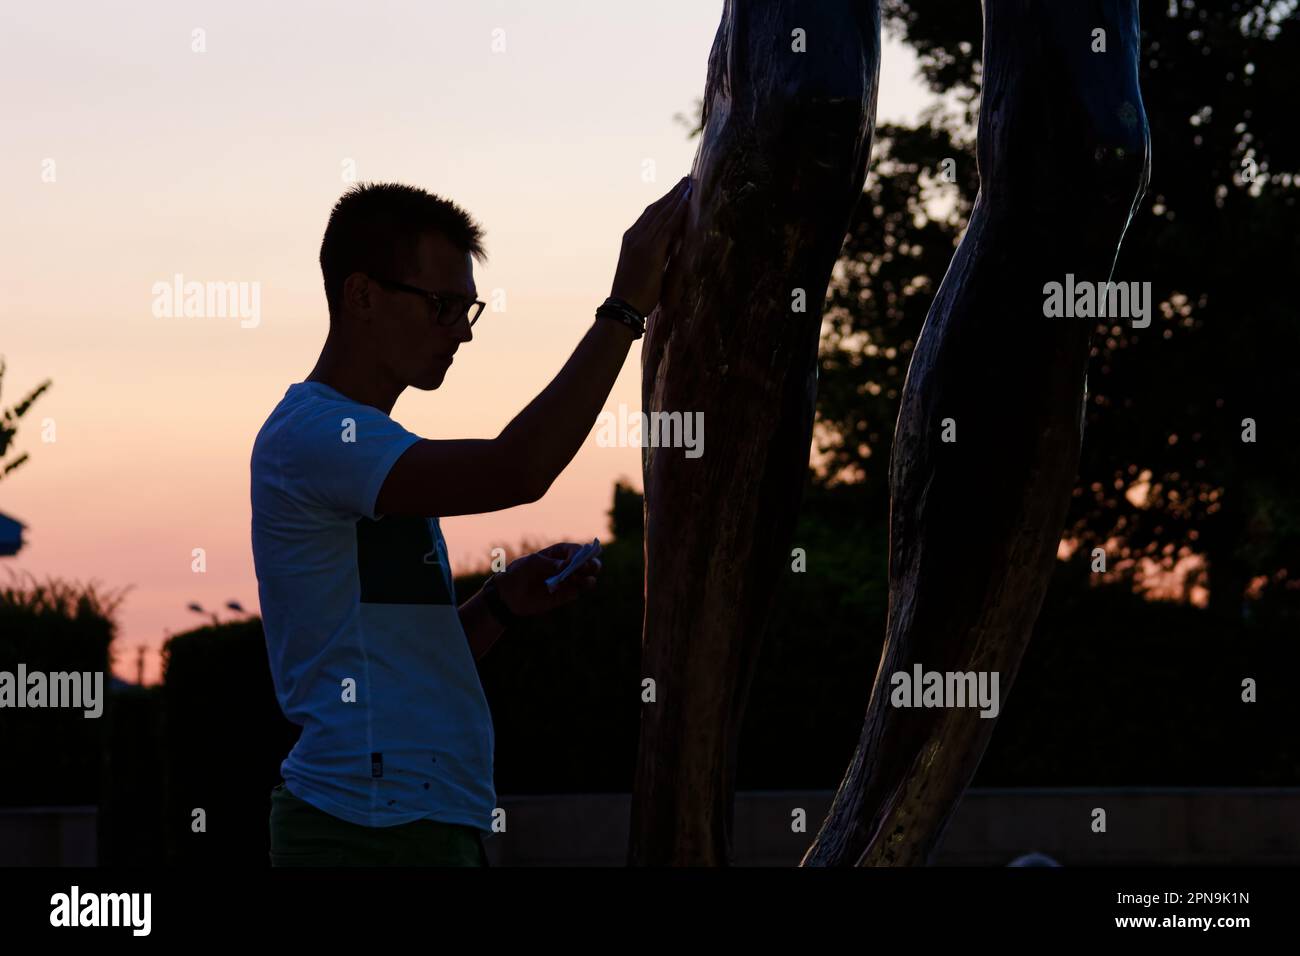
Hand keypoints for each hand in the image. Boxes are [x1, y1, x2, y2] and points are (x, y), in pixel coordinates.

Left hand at [495, 542, 602, 616]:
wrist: (508, 594)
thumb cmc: (519, 572)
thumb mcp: (532, 563)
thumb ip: (550, 564)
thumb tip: (566, 565)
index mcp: (560, 553)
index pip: (577, 550)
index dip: (580, 554)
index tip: (575, 560)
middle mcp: (567, 566)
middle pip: (588, 564)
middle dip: (591, 565)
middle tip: (587, 568)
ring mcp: (567, 581)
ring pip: (587, 579)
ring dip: (588, 579)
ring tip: (582, 581)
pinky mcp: (564, 595)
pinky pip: (576, 592)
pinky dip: (576, 590)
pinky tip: (569, 589)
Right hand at [610, 176, 691, 317]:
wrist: (623, 307)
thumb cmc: (635, 295)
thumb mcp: (646, 269)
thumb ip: (658, 255)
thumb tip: (673, 246)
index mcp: (631, 240)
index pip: (650, 214)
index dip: (664, 201)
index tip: (676, 191)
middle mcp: (634, 235)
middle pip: (656, 208)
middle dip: (672, 193)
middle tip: (686, 179)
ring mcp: (641, 241)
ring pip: (662, 212)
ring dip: (677, 197)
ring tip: (689, 184)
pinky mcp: (650, 249)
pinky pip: (666, 225)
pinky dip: (677, 211)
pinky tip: (686, 201)